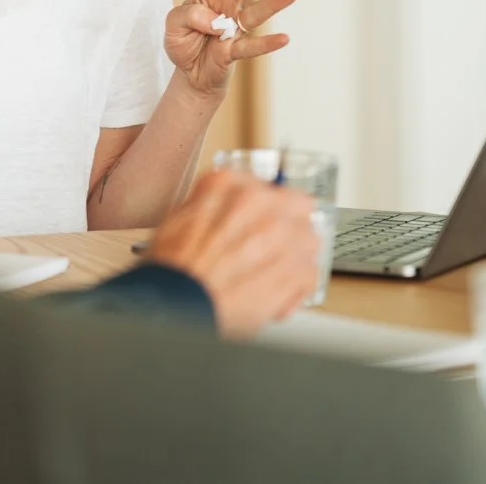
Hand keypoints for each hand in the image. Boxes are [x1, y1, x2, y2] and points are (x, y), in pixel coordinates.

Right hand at [145, 169, 320, 336]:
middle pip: (298, 206)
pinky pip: (310, 274)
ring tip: (272, 272)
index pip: (265, 185)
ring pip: (309, 239)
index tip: (260, 217)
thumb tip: (222, 211)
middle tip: (272, 244)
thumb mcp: (179, 217)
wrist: (178, 301)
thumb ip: (211, 205)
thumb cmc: (175, 267)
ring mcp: (283, 235)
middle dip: (288, 225)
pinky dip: (296, 288)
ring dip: (295, 256)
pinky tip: (276, 295)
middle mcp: (261, 204)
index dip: (263, 206)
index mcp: (230, 185)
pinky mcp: (296, 270)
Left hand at [164, 0, 297, 98]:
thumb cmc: (183, 42)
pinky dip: (267, 43)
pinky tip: (284, 38)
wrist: (189, 74)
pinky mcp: (237, 50)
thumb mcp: (172, 24)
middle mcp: (228, 5)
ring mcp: (235, 27)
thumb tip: (214, 20)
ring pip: (257, 11)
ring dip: (274, 3)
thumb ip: (187, 16)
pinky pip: (252, 45)